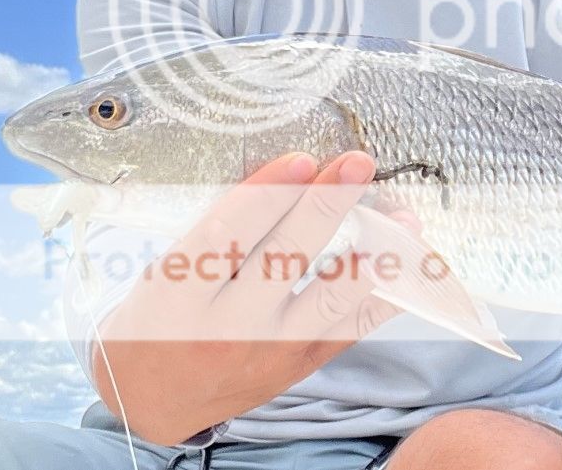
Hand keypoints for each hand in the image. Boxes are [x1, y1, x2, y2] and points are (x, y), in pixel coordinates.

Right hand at [92, 152, 419, 444]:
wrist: (156, 402)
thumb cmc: (158, 319)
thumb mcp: (165, 272)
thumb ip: (219, 231)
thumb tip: (288, 176)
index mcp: (177, 296)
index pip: (227, 235)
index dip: (267, 195)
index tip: (302, 160)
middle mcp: (226, 326)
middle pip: (284, 257)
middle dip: (326, 204)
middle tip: (359, 164)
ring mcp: (270, 349)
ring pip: (330, 297)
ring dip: (371, 251)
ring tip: (401, 217)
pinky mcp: (301, 364)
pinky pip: (352, 326)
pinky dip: (383, 292)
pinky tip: (404, 262)